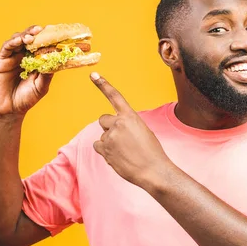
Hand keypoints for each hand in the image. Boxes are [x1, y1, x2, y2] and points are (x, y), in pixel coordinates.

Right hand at [0, 25, 53, 116]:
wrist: (10, 110)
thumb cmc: (26, 98)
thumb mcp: (41, 86)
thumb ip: (47, 74)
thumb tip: (56, 61)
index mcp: (34, 61)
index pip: (41, 46)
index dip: (47, 39)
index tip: (55, 33)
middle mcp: (23, 56)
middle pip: (30, 40)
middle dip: (36, 33)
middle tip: (42, 29)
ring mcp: (12, 57)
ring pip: (18, 40)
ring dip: (25, 35)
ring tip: (32, 36)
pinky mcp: (1, 61)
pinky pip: (7, 48)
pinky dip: (13, 42)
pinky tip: (21, 40)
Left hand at [90, 72, 172, 186]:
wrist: (153, 171)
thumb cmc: (151, 152)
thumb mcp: (142, 131)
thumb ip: (127, 126)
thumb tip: (113, 131)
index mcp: (130, 116)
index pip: (115, 96)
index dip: (103, 85)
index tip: (93, 75)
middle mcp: (118, 123)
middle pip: (103, 120)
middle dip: (108, 128)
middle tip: (121, 140)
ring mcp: (110, 137)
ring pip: (102, 136)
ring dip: (109, 143)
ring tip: (124, 152)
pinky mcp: (105, 149)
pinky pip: (98, 146)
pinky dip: (105, 151)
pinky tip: (117, 157)